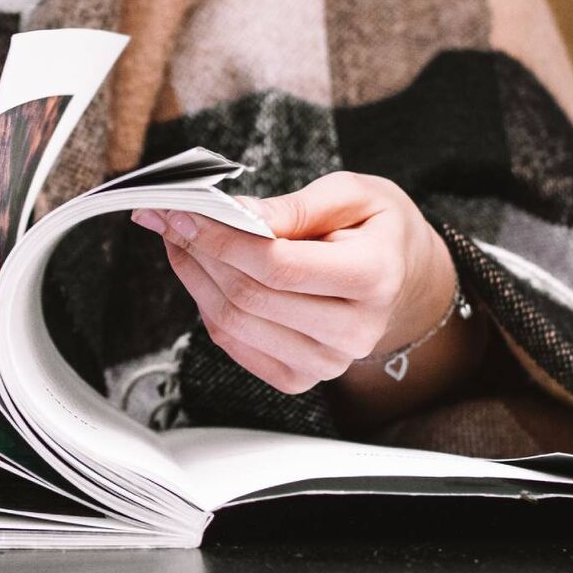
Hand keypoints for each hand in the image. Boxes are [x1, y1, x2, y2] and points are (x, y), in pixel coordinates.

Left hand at [131, 172, 457, 394]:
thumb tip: (238, 215)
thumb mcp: (353, 194)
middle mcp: (353, 331)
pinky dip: (206, 305)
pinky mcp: (298, 378)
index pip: (279, 266)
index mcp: (373, 277)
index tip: (186, 211)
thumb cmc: (376, 231)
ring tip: (181, 239)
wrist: (402, 280)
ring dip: (195, 277)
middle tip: (170, 218)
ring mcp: (325, 363)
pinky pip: (233, 344)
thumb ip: (295, 206)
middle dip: (199, 252)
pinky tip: (202, 272)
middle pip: (250, 297)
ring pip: (234, 323)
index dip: (222, 239)